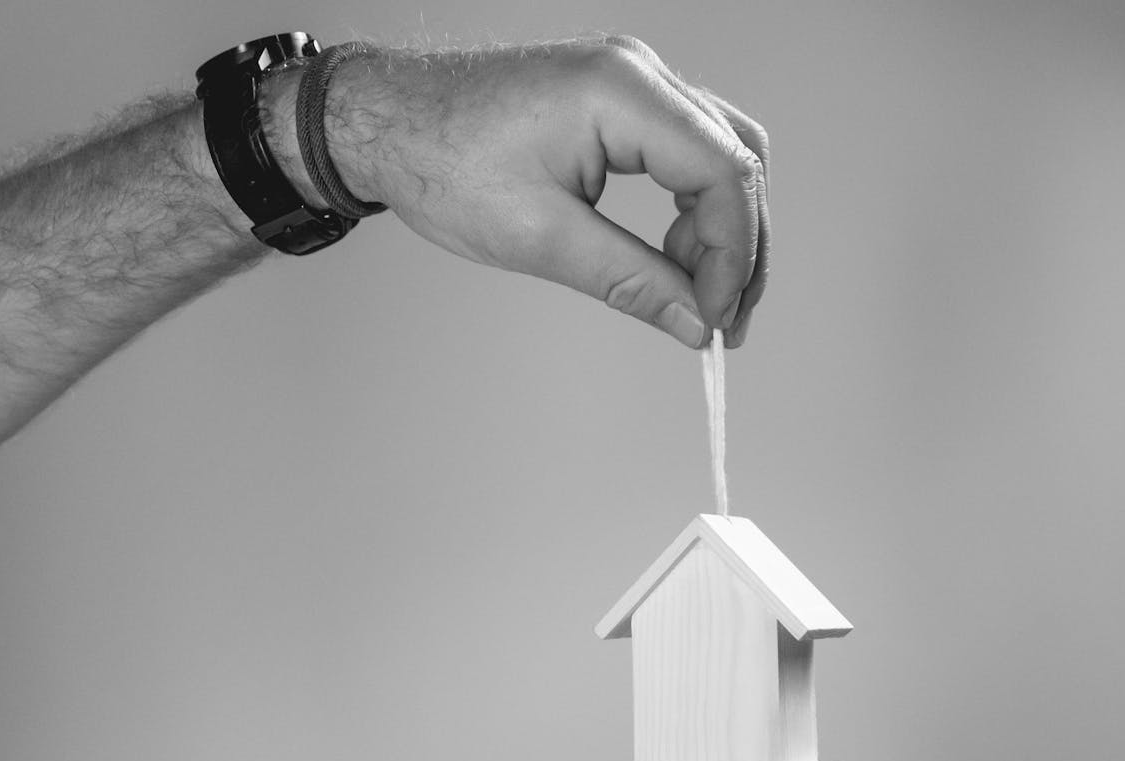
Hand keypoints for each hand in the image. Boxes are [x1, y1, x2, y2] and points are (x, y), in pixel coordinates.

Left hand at [328, 37, 769, 347]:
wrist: (385, 122)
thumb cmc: (440, 163)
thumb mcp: (541, 238)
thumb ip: (631, 281)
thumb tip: (694, 322)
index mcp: (622, 93)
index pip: (725, 173)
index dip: (732, 256)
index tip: (714, 319)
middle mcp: (639, 74)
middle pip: (738, 160)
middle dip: (739, 248)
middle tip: (722, 320)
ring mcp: (631, 81)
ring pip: (721, 154)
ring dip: (722, 228)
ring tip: (697, 293)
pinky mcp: (618, 99)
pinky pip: (686, 150)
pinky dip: (692, 206)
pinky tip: (674, 254)